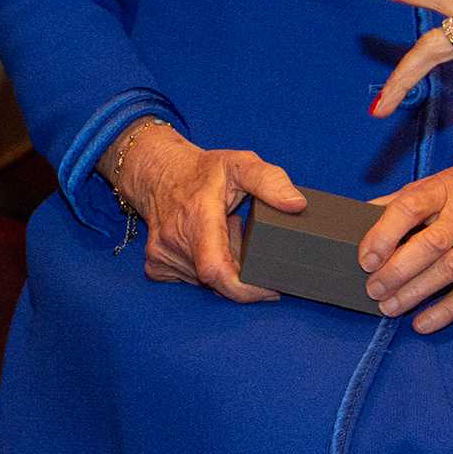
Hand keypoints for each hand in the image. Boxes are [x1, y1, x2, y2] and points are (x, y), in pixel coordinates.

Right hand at [106, 124, 304, 301]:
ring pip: (207, 282)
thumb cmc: (202, 171)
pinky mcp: (156, 265)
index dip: (246, 290)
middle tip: (242, 233)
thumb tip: (296, 205)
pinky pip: (191, 281)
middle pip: (220, 278)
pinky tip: (207, 245)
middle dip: (241, 267)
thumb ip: (270, 181)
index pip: (217, 271)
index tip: (270, 288)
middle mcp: (175, 239)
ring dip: (225, 266)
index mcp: (197, 215)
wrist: (157, 171)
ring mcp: (163, 254)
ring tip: (224, 233)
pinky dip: (206, 270)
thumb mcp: (240, 163)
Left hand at [358, 145, 452, 331]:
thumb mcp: (444, 178)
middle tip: (372, 289)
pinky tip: (422, 322)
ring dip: (415, 293)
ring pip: (447, 272)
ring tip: (388, 307)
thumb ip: (406, 198)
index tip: (365, 257)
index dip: (383, 234)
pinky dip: (447, 311)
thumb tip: (365, 214)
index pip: (408, 209)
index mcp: (445, 190)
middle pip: (426, 246)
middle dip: (395, 271)